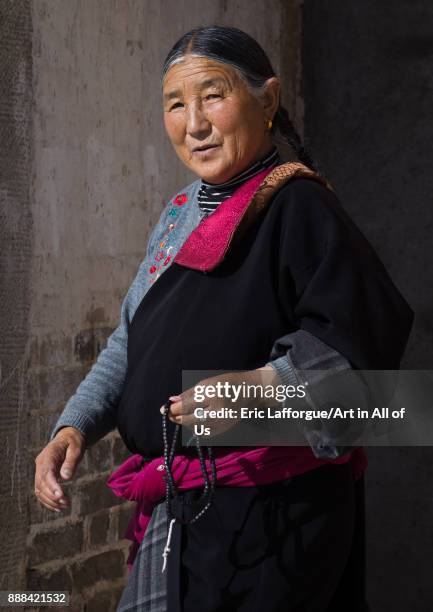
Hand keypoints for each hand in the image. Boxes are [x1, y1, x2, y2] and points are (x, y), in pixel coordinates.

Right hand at [34, 427, 85, 511]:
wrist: (68, 437)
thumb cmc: (73, 442)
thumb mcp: (76, 448)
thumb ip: (70, 462)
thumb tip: (66, 478)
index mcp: (48, 455)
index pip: (46, 474)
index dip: (52, 486)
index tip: (61, 496)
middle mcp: (41, 464)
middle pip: (40, 484)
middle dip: (52, 496)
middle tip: (66, 503)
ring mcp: (40, 470)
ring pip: (39, 490)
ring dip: (50, 500)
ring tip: (65, 506)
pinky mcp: (43, 476)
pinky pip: (41, 490)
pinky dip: (48, 500)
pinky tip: (58, 507)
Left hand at [160, 366, 280, 437]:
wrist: (249, 393)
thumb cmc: (226, 383)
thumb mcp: (207, 383)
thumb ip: (189, 394)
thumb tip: (172, 401)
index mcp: (213, 396)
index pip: (187, 406)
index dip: (173, 408)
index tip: (164, 408)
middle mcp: (217, 411)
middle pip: (190, 420)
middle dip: (177, 418)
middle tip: (169, 414)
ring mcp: (221, 422)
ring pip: (195, 427)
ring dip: (185, 422)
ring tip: (181, 416)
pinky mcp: (223, 430)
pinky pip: (204, 432)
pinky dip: (196, 427)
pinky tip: (193, 421)